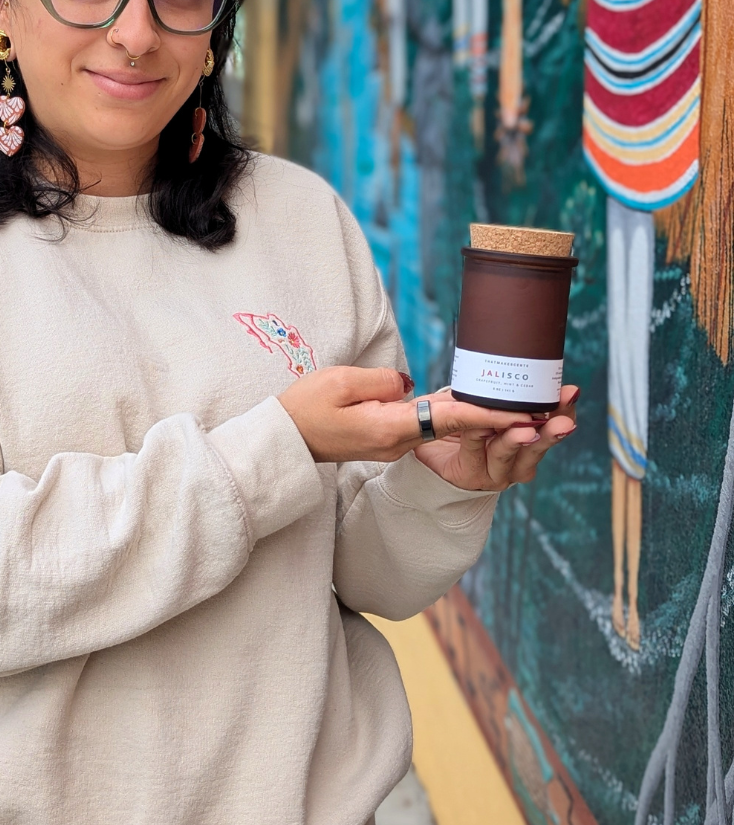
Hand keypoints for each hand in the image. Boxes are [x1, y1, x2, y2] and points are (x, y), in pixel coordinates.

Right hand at [277, 366, 549, 463]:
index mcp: (388, 428)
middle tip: (541, 408)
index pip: (449, 419)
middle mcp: (397, 441)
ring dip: (481, 417)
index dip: (490, 415)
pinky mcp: (385, 439)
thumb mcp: (339, 383)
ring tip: (521, 405)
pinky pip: (426, 426)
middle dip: (498, 418)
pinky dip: (454, 417)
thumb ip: (382, 381)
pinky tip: (474, 406)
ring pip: (443, 426)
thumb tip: (409, 386)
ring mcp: (392, 444)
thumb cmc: (303, 409)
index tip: (524, 413)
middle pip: (455, 426)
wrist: (282, 442)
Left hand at [414, 384, 579, 490]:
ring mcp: (495, 471)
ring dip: (515, 440)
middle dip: (550, 431)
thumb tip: (523, 366)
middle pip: (537, 445)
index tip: (571, 393)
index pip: (551, 426)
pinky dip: (478, 436)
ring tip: (524, 430)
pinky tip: (482, 427)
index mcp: (526, 440)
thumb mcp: (482, 400)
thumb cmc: (458, 418)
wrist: (423, 443)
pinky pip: (475, 450)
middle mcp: (516, 460)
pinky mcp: (471, 475)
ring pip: (507, 453)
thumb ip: (500, 393)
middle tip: (561, 421)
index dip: (563, 410)